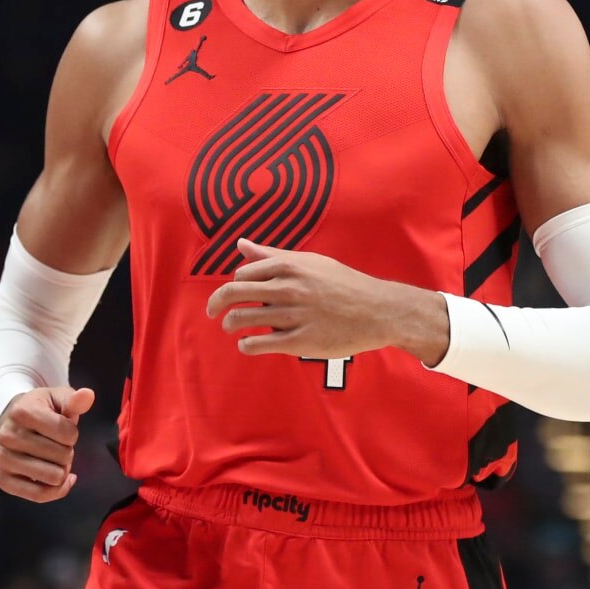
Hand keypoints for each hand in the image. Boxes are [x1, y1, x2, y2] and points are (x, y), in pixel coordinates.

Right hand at [0, 385, 94, 502]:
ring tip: (53, 458)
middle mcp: (7, 435)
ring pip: (54, 478)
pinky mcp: (2, 479)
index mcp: (22, 412)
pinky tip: (60, 479)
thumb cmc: (40, 410)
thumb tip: (87, 395)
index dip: (73, 434)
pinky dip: (56, 490)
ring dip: (61, 470)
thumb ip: (74, 400)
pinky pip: (39, 495)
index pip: (68, 434)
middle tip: (56, 444)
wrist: (10, 422)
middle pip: (63, 457)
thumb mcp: (58, 398)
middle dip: (67, 452)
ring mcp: (2, 458)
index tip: (62, 428)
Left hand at [205, 239, 444, 360]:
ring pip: (241, 319)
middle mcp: (288, 289)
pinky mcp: (300, 342)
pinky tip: (247, 344)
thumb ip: (272, 254)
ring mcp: (293, 316)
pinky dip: (246, 345)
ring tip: (231, 327)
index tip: (236, 292)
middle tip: (212, 311)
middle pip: (233, 294)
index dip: (235, 284)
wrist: (377, 311)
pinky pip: (258, 344)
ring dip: (230, 324)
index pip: (242, 275)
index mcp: (289, 266)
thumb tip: (240, 244)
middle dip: (216, 303)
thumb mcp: (309, 262)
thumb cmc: (342, 283)